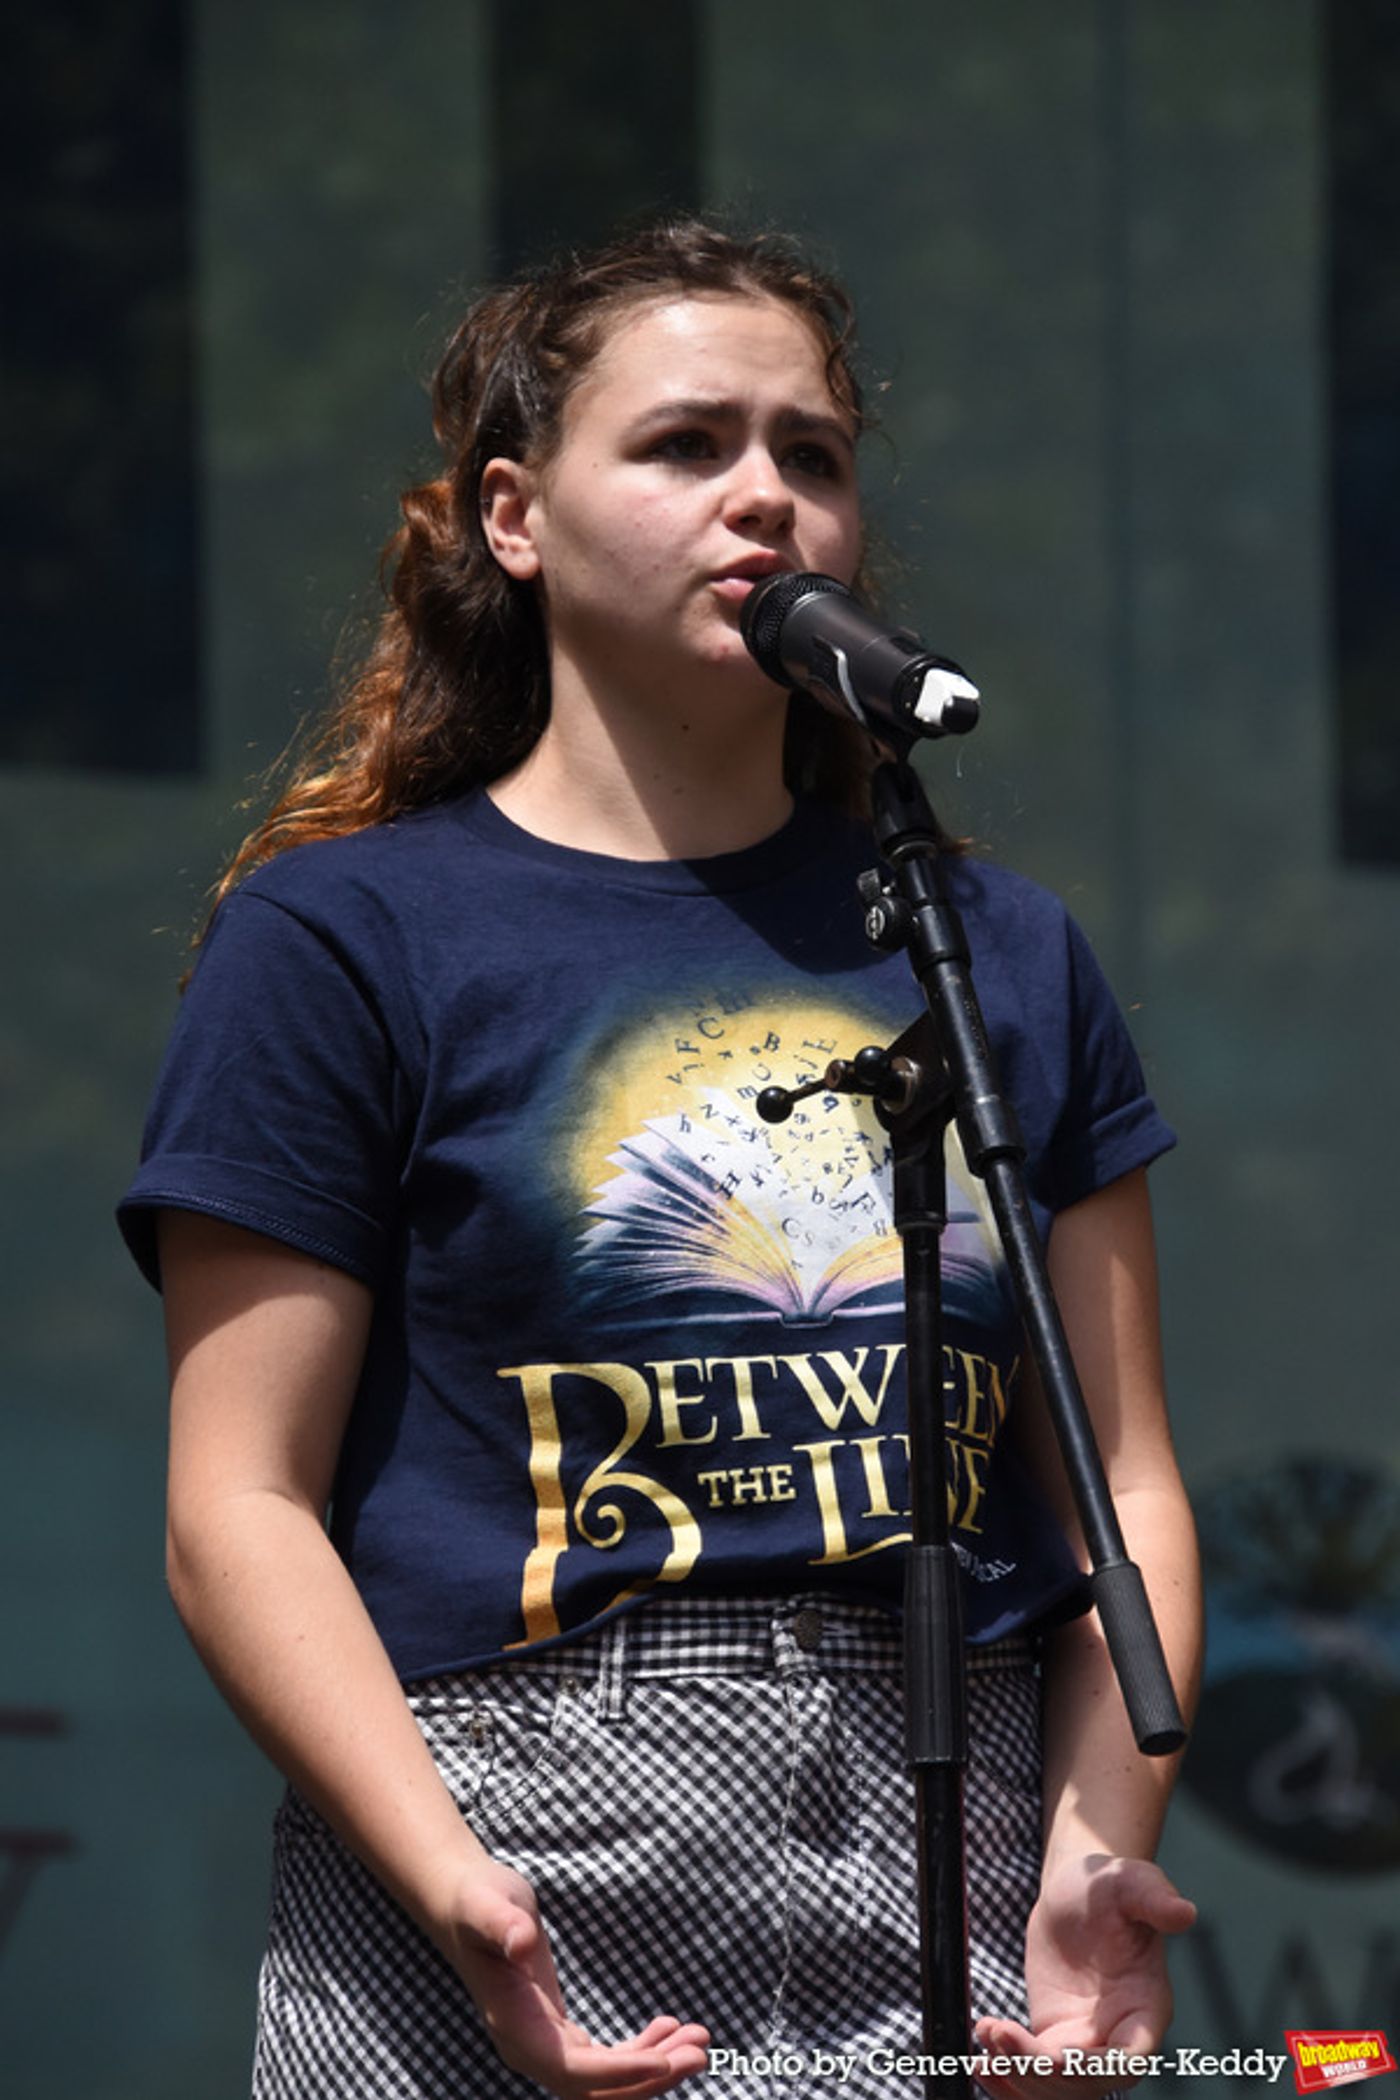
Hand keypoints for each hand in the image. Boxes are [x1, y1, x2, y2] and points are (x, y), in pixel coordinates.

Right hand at [434, 1854, 709, 2098]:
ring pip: (606, 2081)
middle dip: (650, 2077)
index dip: (619, 2071)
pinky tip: (667, 2027)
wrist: (464, 1906)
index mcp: (514, 2028)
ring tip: (698, 2038)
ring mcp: (545, 2047)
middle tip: (700, 2051)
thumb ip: (503, 1925)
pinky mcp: (559, 2035)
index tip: (663, 2061)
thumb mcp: (487, 1905)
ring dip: (654, 2066)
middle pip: (596, 2088)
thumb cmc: (477, 1903)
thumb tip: (522, 1943)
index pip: (572, 2070)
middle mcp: (529, 2050)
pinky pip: (605, 2061)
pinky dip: (641, 2051)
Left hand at [972, 1853, 1195, 2099]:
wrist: (1076, 1892)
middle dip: (1040, 2070)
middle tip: (1000, 2033)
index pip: (1129, 2059)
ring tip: (985, 2031)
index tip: (1059, 2054)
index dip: (1098, 2068)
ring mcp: (1083, 2045)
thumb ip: (1156, 1899)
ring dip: (1016, 2075)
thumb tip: (1185, 1911)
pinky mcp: (1052, 2039)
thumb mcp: (1132, 1882)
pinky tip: (979, 2053)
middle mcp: (1117, 2038)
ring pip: (1055, 2089)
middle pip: (1084, 2084)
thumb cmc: (1111, 1886)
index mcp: (1146, 2009)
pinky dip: (1004, 2074)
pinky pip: (1031, 2076)